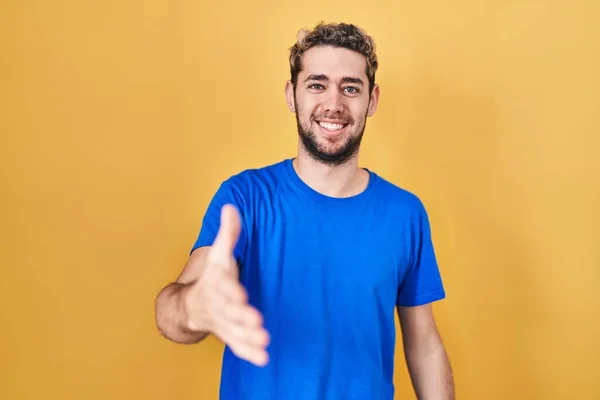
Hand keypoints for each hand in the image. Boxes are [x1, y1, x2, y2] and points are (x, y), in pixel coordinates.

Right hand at [184, 204, 269, 365]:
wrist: (190, 306)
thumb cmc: (212, 277)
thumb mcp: (218, 255)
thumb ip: (228, 233)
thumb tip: (231, 206)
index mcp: (216, 284)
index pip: (223, 287)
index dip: (232, 291)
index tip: (241, 295)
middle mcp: (218, 305)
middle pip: (229, 312)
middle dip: (242, 317)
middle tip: (257, 322)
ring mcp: (223, 322)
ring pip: (234, 331)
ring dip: (248, 338)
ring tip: (264, 340)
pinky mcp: (229, 335)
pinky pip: (237, 346)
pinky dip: (248, 353)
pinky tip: (263, 358)